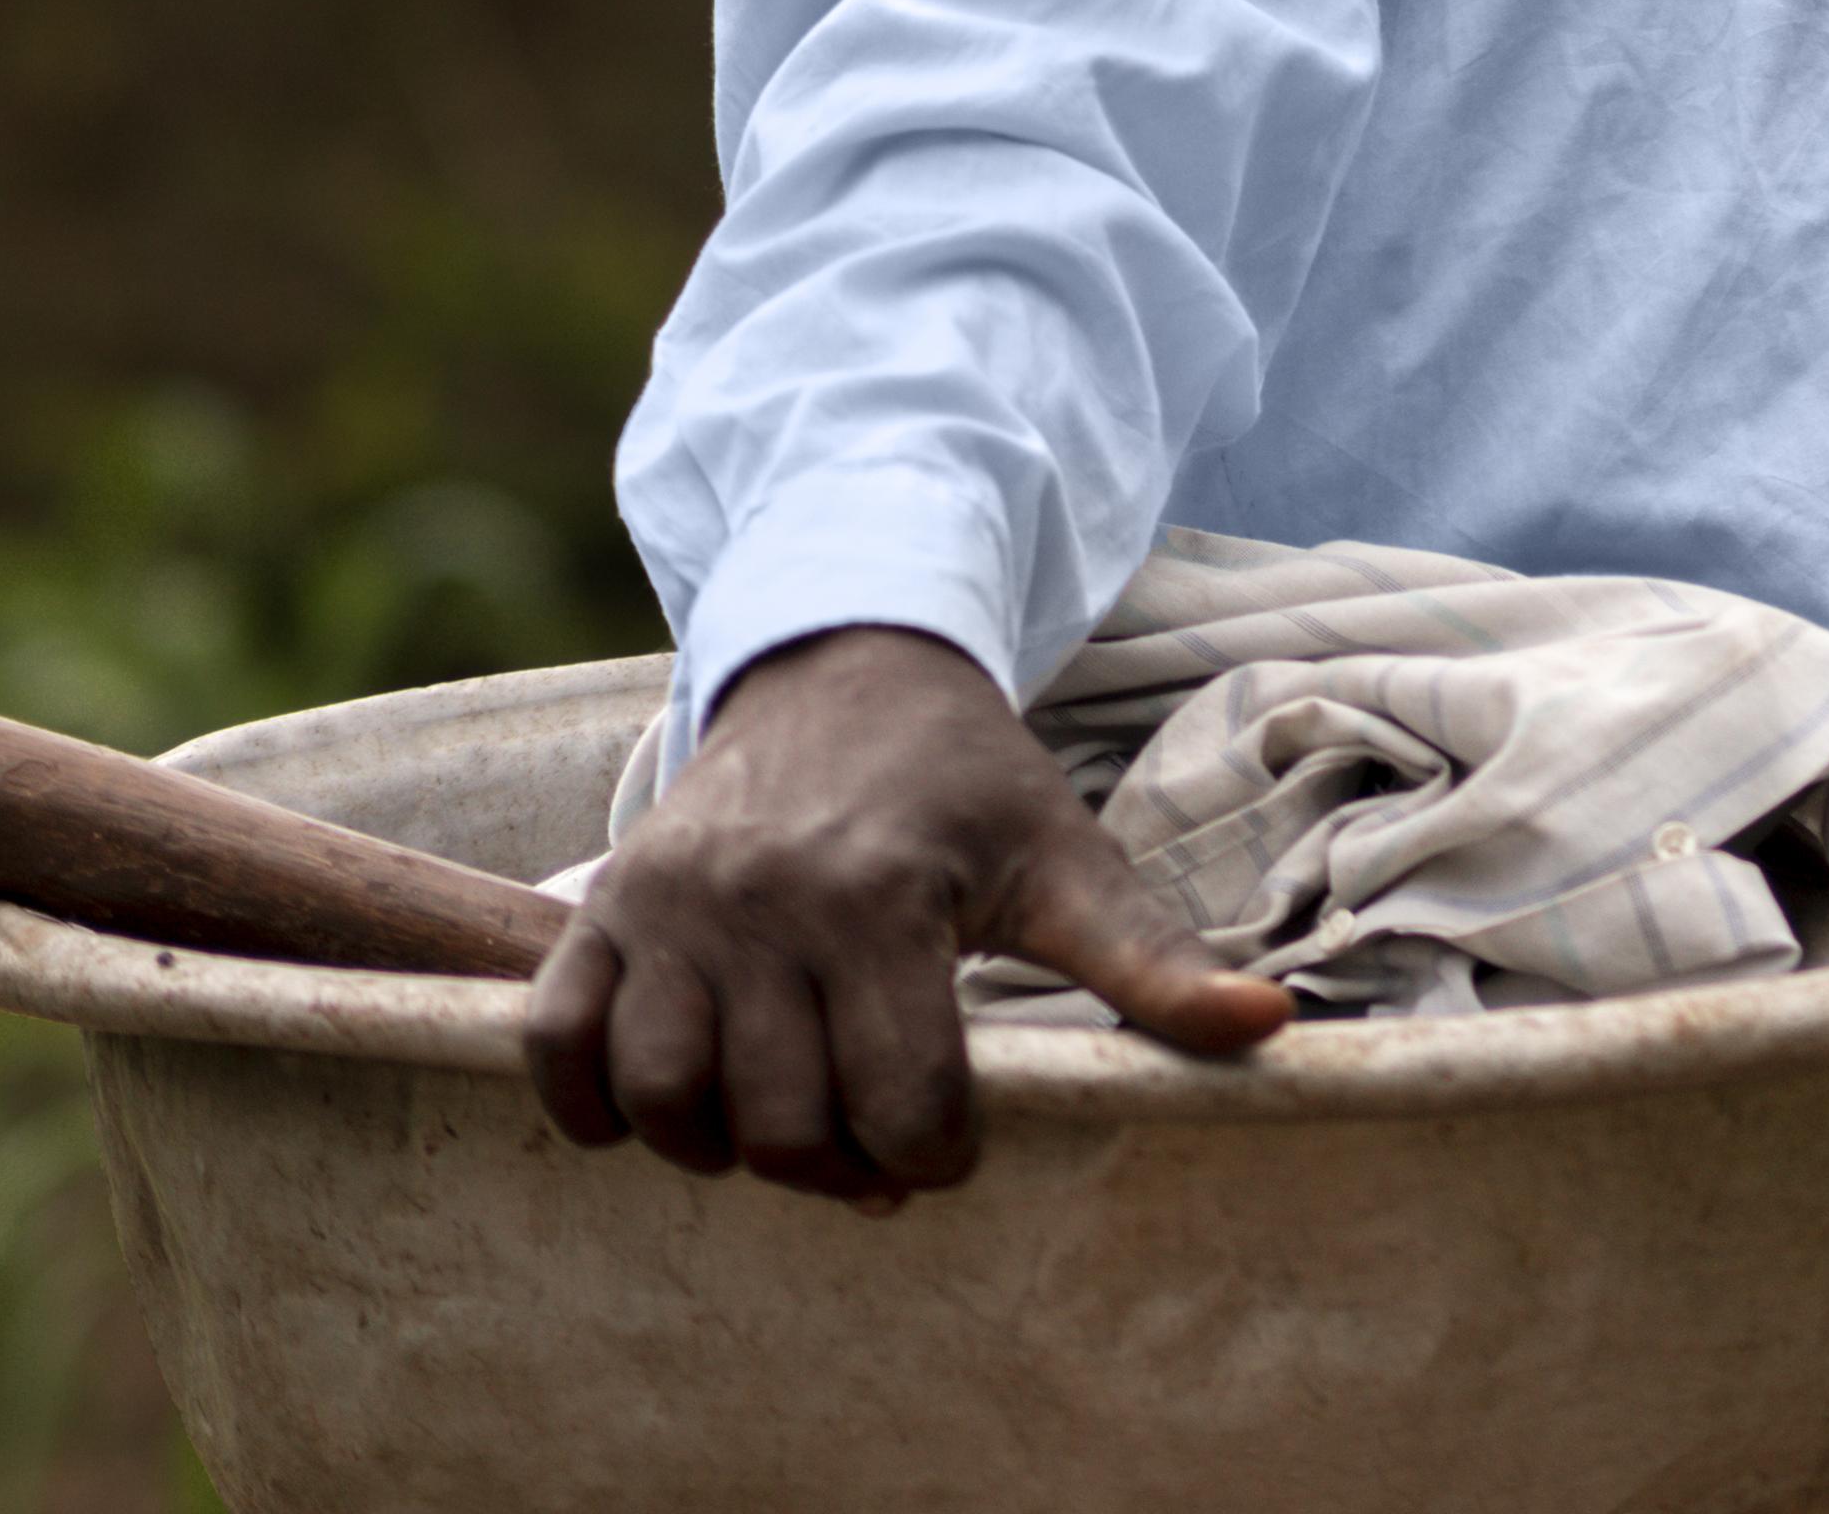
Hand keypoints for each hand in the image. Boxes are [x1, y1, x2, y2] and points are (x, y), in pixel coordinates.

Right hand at [522, 624, 1287, 1202]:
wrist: (846, 661)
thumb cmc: (967, 781)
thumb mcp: (1071, 857)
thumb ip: (1153, 962)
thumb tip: (1271, 1027)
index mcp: (885, 899)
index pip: (899, 1105)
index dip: (935, 1157)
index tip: (952, 1143)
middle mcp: (763, 903)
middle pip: (782, 1124)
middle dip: (839, 1167)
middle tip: (875, 1144)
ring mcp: (670, 904)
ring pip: (666, 1101)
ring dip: (722, 1146)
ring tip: (783, 1116)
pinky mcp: (605, 903)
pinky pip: (557, 1043)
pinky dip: (593, 1101)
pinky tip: (665, 1098)